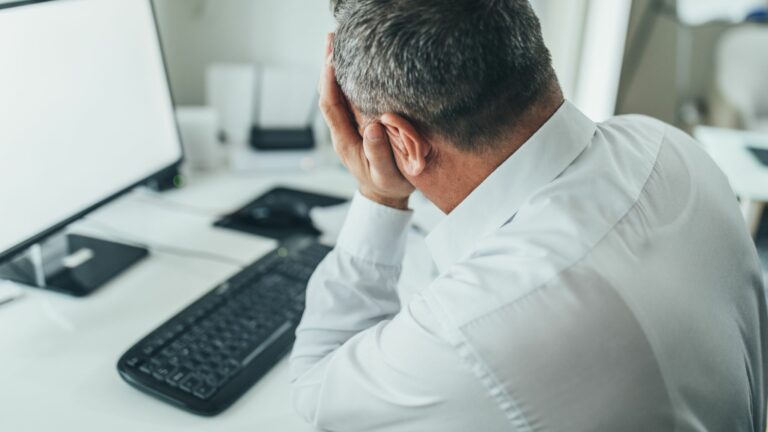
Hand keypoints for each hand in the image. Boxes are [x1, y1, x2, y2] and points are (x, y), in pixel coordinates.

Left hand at [319, 34, 413, 209]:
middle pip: (329, 94)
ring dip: (336, 68)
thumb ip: (378, 154)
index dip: (329, 82)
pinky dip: (347, 78)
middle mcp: (342, 130)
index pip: (330, 106)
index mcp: (345, 140)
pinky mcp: (357, 124)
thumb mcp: (385, 174)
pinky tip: (353, 63)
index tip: (333, 60)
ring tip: (338, 42)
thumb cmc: (387, 184)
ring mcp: (348, 126)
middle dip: (328, 66)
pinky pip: (347, 97)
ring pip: (336, 93)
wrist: (385, 194)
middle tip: (331, 38)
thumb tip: (373, 127)